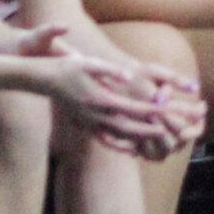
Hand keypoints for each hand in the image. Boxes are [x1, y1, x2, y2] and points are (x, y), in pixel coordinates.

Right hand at [15, 27, 196, 154]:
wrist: (44, 80)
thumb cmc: (68, 67)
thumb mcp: (89, 63)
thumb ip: (110, 70)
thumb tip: (128, 75)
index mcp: (100, 98)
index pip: (132, 107)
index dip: (151, 111)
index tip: (168, 113)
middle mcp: (96, 114)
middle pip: (129, 127)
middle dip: (150, 130)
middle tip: (169, 132)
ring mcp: (90, 123)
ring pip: (119, 136)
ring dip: (139, 139)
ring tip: (157, 140)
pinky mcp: (85, 126)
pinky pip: (105, 140)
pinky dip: (120, 146)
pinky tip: (132, 150)